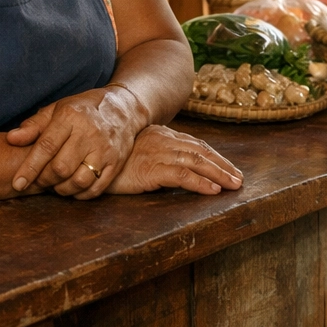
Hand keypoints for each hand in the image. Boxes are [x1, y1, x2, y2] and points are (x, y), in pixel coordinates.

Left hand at [7, 83, 148, 197]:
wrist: (125, 107)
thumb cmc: (84, 109)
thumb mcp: (57, 109)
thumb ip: (34, 125)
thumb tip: (11, 139)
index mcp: (71, 116)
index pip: (46, 147)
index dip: (29, 168)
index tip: (17, 184)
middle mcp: (90, 133)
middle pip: (61, 168)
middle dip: (45, 179)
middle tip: (40, 180)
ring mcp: (105, 150)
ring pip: (79, 181)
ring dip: (62, 189)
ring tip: (56, 183)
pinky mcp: (117, 163)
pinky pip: (96, 188)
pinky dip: (80, 195)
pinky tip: (72, 189)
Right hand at [106, 125, 242, 196]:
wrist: (87, 156)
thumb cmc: (109, 157)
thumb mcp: (135, 152)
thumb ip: (153, 154)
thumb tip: (169, 166)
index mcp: (161, 135)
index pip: (195, 144)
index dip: (214, 157)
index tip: (228, 168)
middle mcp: (163, 141)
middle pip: (201, 151)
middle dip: (222, 165)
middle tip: (239, 178)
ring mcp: (158, 153)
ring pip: (197, 162)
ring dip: (218, 174)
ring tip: (233, 185)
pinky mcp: (151, 169)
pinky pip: (181, 175)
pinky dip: (200, 183)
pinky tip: (212, 190)